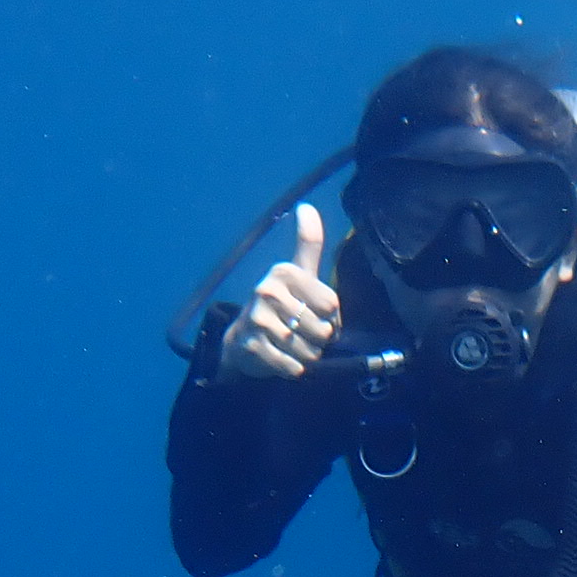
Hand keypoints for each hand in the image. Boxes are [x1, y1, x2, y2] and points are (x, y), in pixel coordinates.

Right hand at [219, 202, 339, 379]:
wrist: (244, 341)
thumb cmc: (282, 306)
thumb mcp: (298, 273)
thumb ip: (308, 243)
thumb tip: (305, 207)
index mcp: (284, 272)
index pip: (332, 305)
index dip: (331, 318)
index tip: (314, 315)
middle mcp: (267, 291)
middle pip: (323, 329)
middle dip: (318, 339)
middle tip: (300, 333)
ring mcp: (257, 319)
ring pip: (308, 350)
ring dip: (307, 355)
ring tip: (291, 346)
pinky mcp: (252, 346)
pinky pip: (292, 366)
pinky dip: (293, 369)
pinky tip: (282, 359)